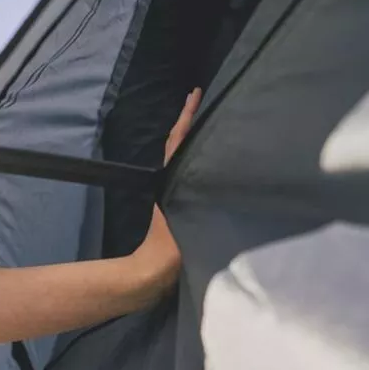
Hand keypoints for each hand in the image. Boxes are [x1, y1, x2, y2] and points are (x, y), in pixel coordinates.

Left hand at [132, 88, 201, 291]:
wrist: (153, 275)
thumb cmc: (167, 251)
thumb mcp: (180, 221)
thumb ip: (190, 200)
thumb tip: (207, 175)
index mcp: (170, 179)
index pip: (178, 141)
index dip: (186, 117)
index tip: (195, 94)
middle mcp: (171, 182)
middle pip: (182, 144)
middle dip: (193, 122)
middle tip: (209, 100)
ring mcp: (175, 193)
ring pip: (187, 158)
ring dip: (198, 139)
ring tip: (216, 121)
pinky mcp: (181, 206)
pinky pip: (192, 173)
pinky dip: (201, 159)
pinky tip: (214, 159)